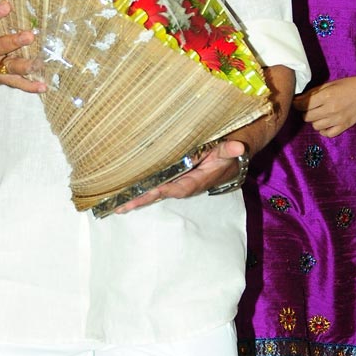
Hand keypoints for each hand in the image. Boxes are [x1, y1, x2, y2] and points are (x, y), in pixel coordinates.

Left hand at [113, 139, 248, 213]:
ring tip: (116, 206)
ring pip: (154, 193)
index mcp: (197, 180)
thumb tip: (238, 147)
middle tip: (121, 207)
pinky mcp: (171, 179)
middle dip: (142, 200)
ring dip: (136, 199)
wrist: (229, 159)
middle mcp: (184, 185)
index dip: (166, 189)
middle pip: (160, 194)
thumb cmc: (227, 153)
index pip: (180, 187)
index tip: (153, 191)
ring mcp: (176, 183)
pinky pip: (154, 186)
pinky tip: (124, 195)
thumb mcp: (229, 150)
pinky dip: (139, 191)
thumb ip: (230, 149)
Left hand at [293, 74, 355, 136]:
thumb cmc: (349, 85)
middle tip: (308, 108)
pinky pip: (328, 134)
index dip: (297, 104)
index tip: (297, 102)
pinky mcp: (344, 126)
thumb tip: (298, 99)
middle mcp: (331, 109)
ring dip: (314, 121)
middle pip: (307, 117)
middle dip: (305, 112)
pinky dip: (324, 130)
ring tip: (319, 115)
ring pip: (316, 126)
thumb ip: (314, 92)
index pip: (303, 105)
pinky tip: (326, 124)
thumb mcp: (330, 84)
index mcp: (326, 95)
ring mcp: (338, 119)